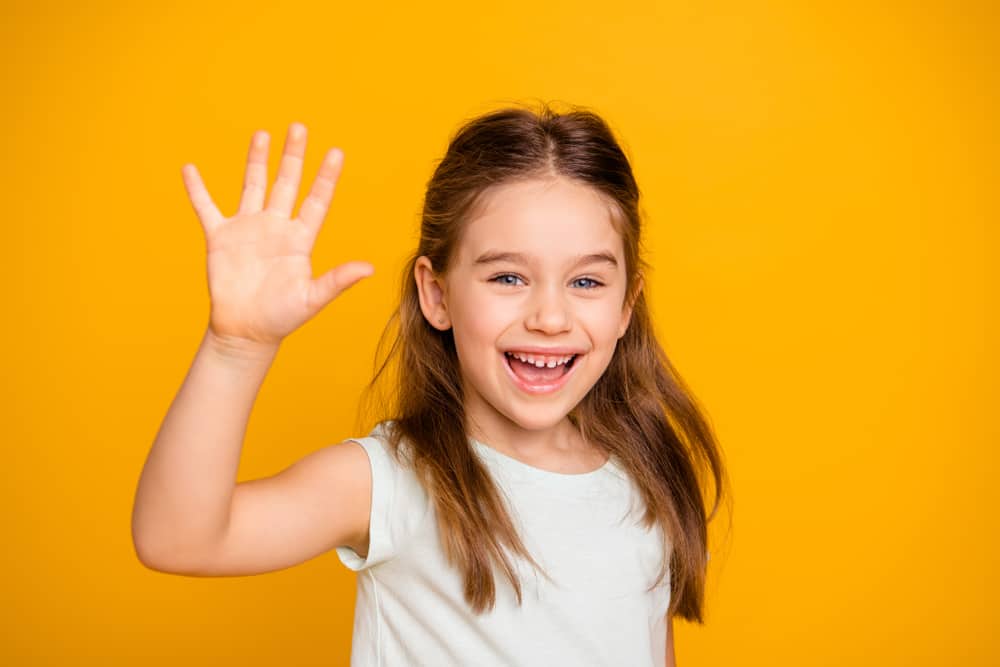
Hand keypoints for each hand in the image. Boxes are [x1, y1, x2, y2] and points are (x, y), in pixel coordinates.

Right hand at [181, 122, 373, 347]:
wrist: (245, 332)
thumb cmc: (281, 318)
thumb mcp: (313, 299)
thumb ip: (337, 280)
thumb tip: (369, 269)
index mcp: (299, 240)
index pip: (316, 201)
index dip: (326, 177)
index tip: (336, 152)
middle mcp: (275, 228)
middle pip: (286, 183)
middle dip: (293, 155)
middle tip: (299, 127)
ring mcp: (247, 230)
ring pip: (252, 186)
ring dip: (256, 160)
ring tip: (262, 134)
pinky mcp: (220, 238)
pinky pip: (206, 208)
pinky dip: (197, 189)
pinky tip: (189, 169)